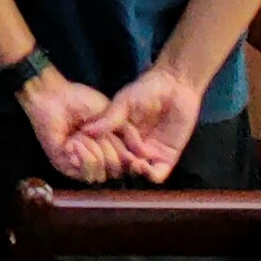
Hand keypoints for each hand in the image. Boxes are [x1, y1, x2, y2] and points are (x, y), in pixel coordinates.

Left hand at [18, 69, 123, 184]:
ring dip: (96, 153)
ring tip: (83, 135)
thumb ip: (130, 135)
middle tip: (99, 133)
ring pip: (100, 175)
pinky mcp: (65, 166)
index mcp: (109, 148)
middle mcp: (97, 159)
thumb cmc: (83, 102)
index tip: (133, 149)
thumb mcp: (115, 117)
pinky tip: (74, 141)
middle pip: (116, 172)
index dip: (131, 159)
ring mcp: (80, 164)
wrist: (57, 97)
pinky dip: (84, 156)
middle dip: (112, 150)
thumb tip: (143, 155)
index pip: (127, 165)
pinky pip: (85, 173)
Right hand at [81, 67, 206, 184]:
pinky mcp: (168, 156)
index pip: (108, 152)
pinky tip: (146, 167)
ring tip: (135, 163)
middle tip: (120, 160)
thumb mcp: (123, 102)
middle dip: (120, 166)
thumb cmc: (147, 89)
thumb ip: (108, 119)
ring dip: (135, 171)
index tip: (99, 156)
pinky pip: (159, 174)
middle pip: (122, 165)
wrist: (176, 85)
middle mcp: (133, 146)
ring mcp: (150, 153)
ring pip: (138, 172)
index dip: (104, 156)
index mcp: (119, 134)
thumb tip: (85, 131)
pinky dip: (151, 175)